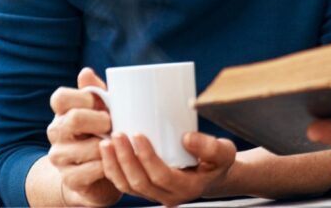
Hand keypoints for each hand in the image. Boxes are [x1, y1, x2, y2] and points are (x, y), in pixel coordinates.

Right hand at [47, 68, 121, 206]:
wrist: (98, 173)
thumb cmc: (103, 132)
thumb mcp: (102, 109)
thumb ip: (96, 92)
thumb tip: (86, 72)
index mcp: (62, 112)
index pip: (60, 97)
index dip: (84, 97)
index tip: (101, 103)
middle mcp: (56, 132)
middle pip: (74, 118)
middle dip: (101, 121)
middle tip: (113, 125)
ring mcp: (60, 156)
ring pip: (88, 147)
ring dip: (109, 146)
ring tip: (118, 144)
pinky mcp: (69, 179)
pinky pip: (93, 170)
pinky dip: (109, 165)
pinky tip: (114, 161)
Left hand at [99, 130, 236, 205]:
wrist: (212, 175)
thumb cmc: (216, 161)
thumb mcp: (224, 152)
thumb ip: (209, 146)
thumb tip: (186, 138)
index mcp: (186, 188)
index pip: (161, 176)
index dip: (147, 157)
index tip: (138, 134)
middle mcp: (168, 196)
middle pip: (139, 183)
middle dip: (124, 159)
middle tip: (117, 134)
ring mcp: (154, 195)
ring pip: (127, 187)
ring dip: (114, 165)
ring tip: (106, 143)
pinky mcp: (146, 189)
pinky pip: (124, 185)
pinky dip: (112, 170)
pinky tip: (106, 152)